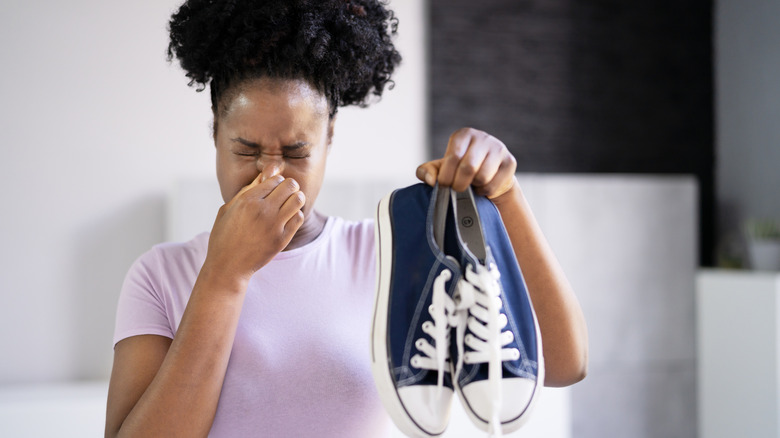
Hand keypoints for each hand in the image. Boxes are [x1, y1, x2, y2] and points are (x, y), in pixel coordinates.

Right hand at [204, 167, 304, 281]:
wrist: (227, 266)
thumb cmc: (224, 236)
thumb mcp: (228, 209)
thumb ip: (246, 190)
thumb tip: (264, 175)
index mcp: (247, 200)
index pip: (276, 178)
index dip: (277, 181)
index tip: (273, 189)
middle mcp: (263, 210)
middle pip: (291, 185)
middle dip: (289, 187)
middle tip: (284, 195)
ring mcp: (274, 225)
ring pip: (298, 199)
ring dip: (295, 199)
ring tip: (288, 205)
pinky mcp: (282, 239)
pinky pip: (299, 217)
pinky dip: (295, 215)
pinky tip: (287, 219)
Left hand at [416, 127, 516, 198]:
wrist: (488, 176)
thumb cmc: (459, 170)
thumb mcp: (441, 168)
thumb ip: (427, 171)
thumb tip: (430, 180)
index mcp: (463, 135)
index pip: (453, 157)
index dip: (446, 176)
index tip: (444, 185)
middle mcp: (482, 137)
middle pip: (468, 168)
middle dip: (459, 184)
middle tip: (456, 189)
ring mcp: (498, 148)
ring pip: (482, 177)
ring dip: (473, 187)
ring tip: (471, 184)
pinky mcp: (510, 162)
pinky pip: (493, 184)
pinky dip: (484, 191)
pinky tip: (482, 186)